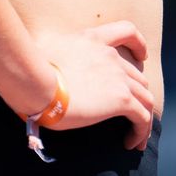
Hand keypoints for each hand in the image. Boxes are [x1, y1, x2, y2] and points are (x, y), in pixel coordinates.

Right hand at [28, 20, 155, 150]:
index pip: (127, 31)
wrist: (35, 80)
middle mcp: (111, 57)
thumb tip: (30, 61)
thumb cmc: (30, 67)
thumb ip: (47, 52)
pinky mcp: (121, 100)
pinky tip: (131, 143)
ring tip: (135, 136)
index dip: (138, 44)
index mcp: (94, 40)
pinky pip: (143, 117)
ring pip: (145, 98)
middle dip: (137, 95)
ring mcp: (119, 78)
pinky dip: (141, 131)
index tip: (142, 55)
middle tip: (130, 113)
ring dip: (143, 117)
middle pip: (137, 76)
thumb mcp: (42, 48)